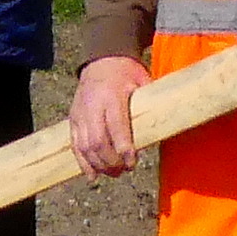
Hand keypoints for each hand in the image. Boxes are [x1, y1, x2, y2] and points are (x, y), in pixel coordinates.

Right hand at [68, 56, 151, 175]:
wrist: (102, 59)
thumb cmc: (127, 73)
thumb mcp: (143, 81)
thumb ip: (150, 104)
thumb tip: (163, 130)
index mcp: (111, 95)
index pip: (116, 127)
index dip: (124, 149)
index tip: (132, 163)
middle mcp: (92, 105)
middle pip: (97, 141)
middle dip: (111, 161)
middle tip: (124, 169)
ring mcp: (80, 113)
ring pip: (84, 147)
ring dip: (99, 165)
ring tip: (114, 173)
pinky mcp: (73, 119)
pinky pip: (75, 145)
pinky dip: (83, 163)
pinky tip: (93, 176)